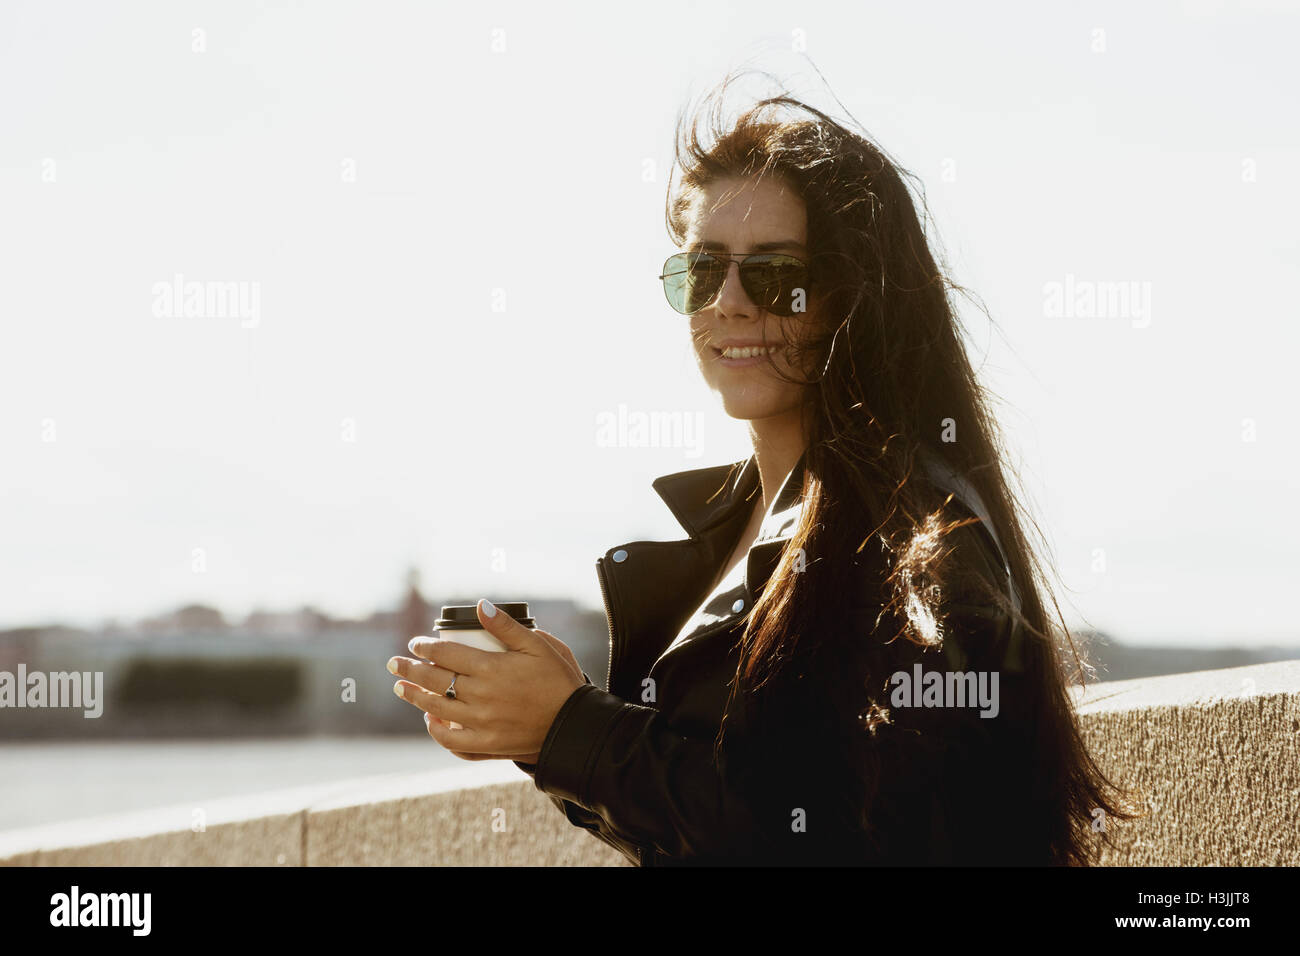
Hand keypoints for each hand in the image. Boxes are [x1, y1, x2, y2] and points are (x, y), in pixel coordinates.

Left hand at [387, 599, 585, 762]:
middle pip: (434, 680)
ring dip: (414, 697)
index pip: (446, 653)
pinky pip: (452, 741)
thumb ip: (506, 626)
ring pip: (436, 709)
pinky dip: (436, 731)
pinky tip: (429, 719)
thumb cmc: (558, 680)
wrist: (573, 724)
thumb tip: (480, 605)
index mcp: (491, 668)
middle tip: (394, 663)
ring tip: (400, 688)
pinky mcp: (487, 744)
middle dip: (409, 669)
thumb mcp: (538, 645)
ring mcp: (481, 723)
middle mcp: (481, 696)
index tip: (415, 643)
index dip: (425, 647)